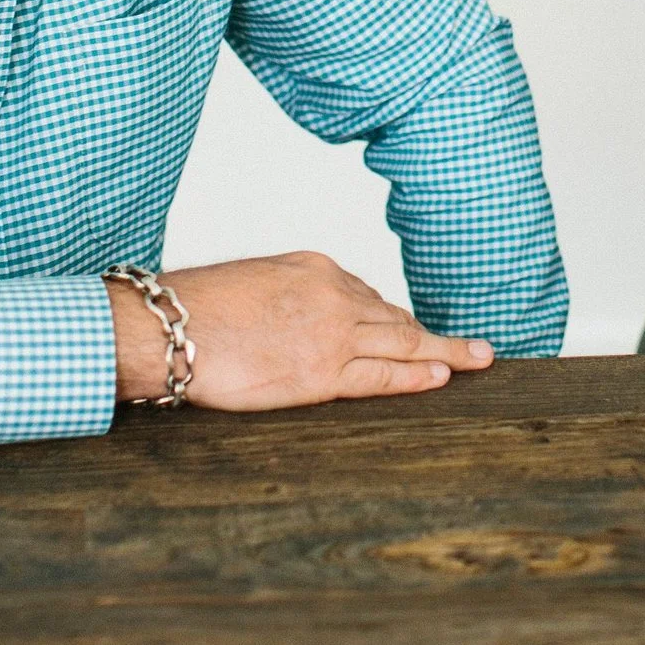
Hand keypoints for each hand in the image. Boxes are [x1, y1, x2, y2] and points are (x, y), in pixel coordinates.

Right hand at [109, 251, 492, 410]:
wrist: (168, 328)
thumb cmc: (194, 308)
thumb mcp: (254, 281)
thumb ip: (289, 296)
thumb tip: (298, 318)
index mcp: (315, 267)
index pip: (367, 296)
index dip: (392, 320)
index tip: (410, 331)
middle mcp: (333, 294)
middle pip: (395, 318)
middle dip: (434, 333)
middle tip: (474, 346)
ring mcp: (333, 333)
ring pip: (403, 342)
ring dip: (444, 352)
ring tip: (476, 360)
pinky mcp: (323, 372)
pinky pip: (383, 375)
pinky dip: (417, 375)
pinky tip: (442, 377)